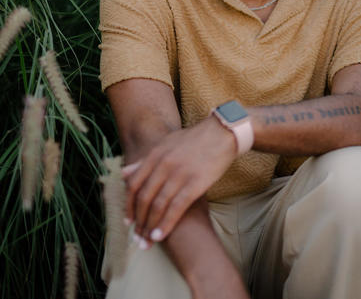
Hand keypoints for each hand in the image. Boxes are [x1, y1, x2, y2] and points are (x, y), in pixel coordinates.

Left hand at [123, 116, 237, 244]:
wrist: (223, 132)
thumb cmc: (196, 139)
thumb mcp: (166, 144)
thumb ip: (145, 161)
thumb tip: (123, 174)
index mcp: (154, 156)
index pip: (133, 185)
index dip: (128, 206)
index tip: (128, 222)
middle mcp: (163, 165)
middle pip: (143, 198)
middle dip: (138, 222)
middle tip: (137, 238)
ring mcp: (179, 174)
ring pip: (157, 206)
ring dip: (150, 227)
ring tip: (147, 242)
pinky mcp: (195, 183)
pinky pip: (176, 208)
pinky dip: (166, 224)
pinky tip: (160, 236)